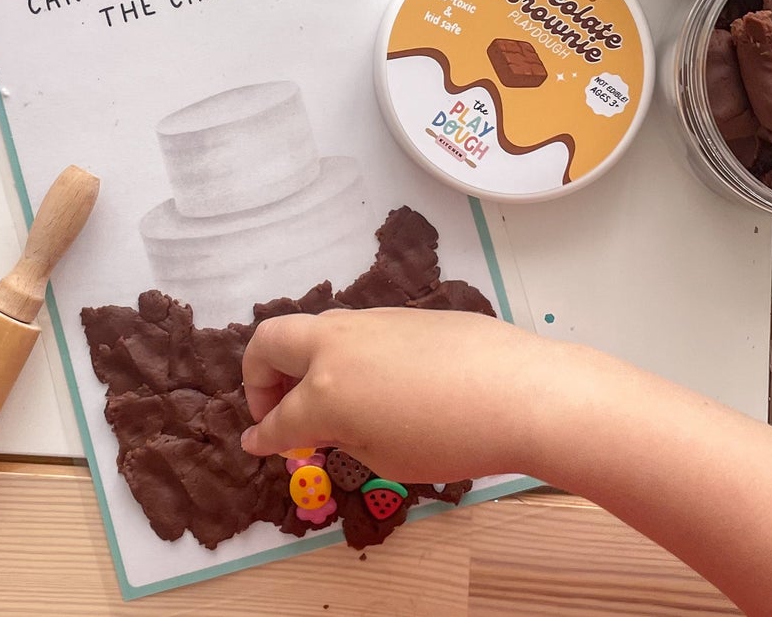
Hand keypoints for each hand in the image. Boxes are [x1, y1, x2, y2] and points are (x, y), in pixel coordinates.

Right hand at [240, 307, 541, 482]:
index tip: (255, 446)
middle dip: (260, 378)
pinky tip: (374, 385)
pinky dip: (342, 357)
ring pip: (312, 330)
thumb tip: (319, 429)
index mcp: (323, 391)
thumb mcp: (382, 458)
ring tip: (328, 402)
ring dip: (302, 362)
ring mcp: (368, 322)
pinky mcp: (399, 314)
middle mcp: (335, 346)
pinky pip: (353, 332)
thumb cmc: (448, 439)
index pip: (277, 420)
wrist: (516, 390)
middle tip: (277, 411)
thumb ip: (340, 437)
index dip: (263, 439)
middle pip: (269, 343)